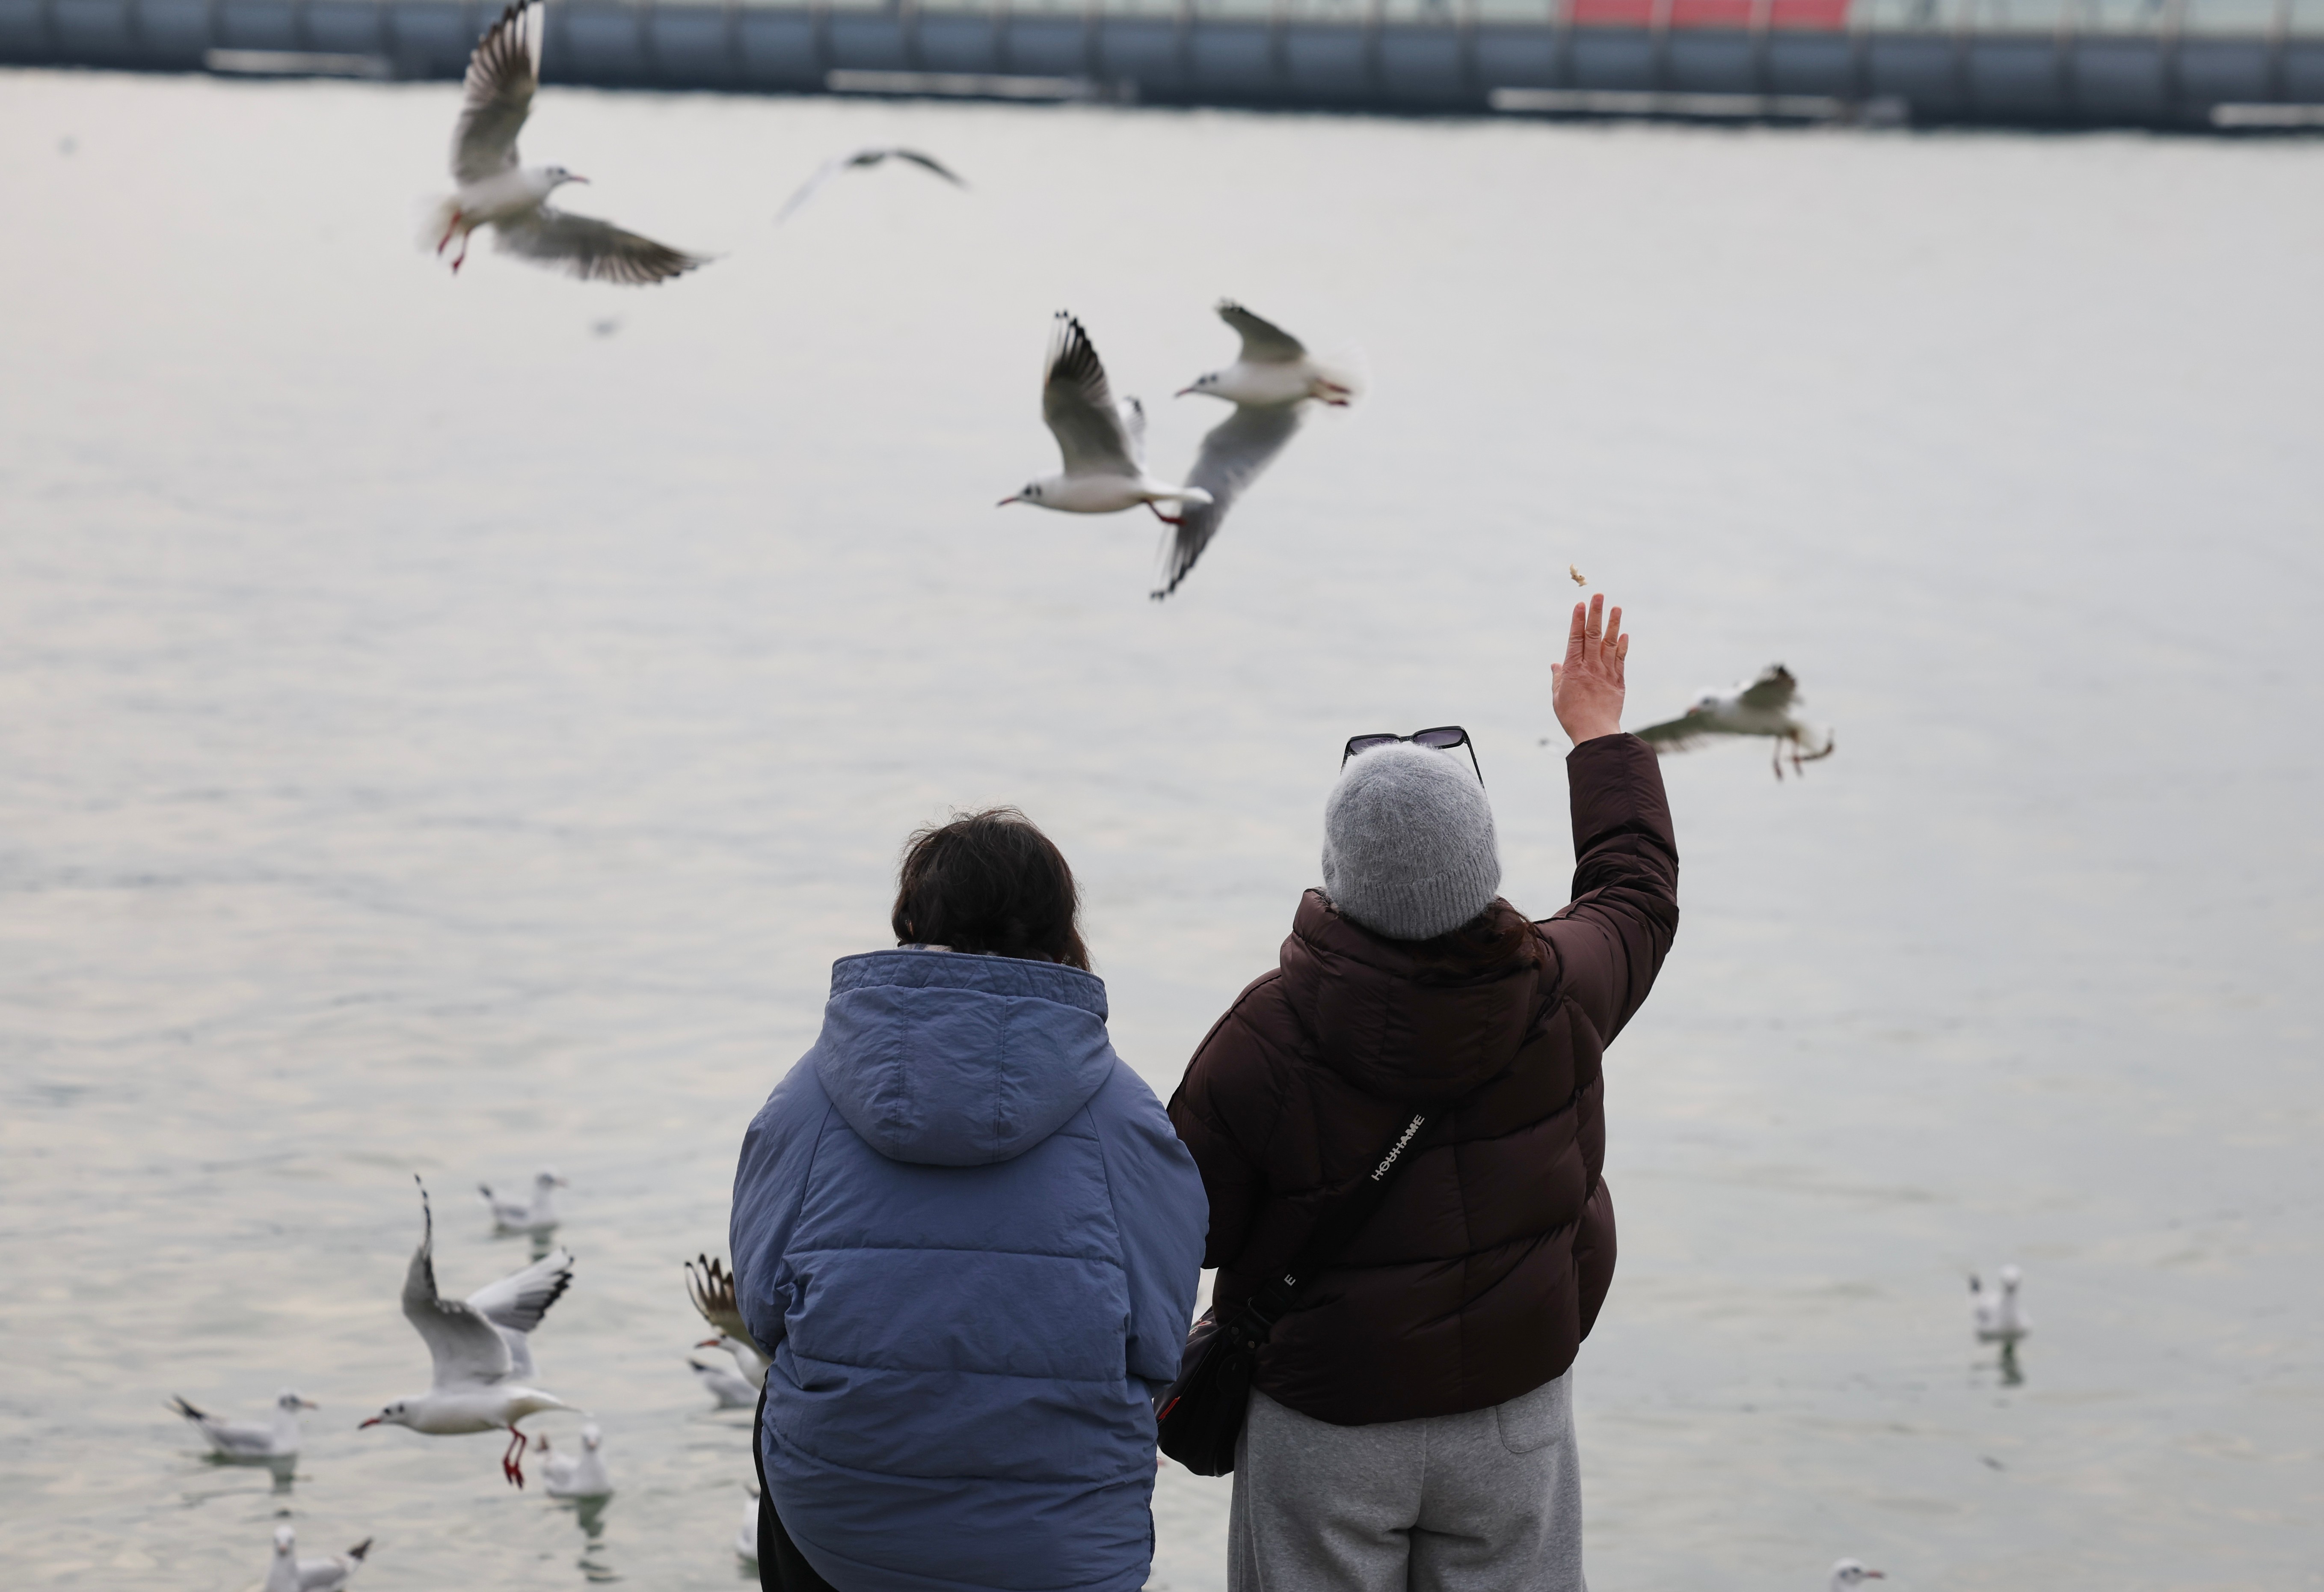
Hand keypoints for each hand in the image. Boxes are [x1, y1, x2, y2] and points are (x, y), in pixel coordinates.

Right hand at [1551, 592, 1626, 745]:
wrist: (1595, 732)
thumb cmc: (1572, 716)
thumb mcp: (1558, 697)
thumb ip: (1558, 677)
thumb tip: (1555, 663)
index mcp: (1572, 670)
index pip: (1575, 639)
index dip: (1578, 620)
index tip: (1580, 604)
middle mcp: (1590, 667)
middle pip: (1594, 635)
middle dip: (1596, 613)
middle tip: (1599, 595)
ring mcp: (1606, 673)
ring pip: (1609, 643)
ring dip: (1613, 623)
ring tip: (1616, 607)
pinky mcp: (1618, 681)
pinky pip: (1621, 659)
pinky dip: (1622, 646)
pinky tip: (1623, 633)